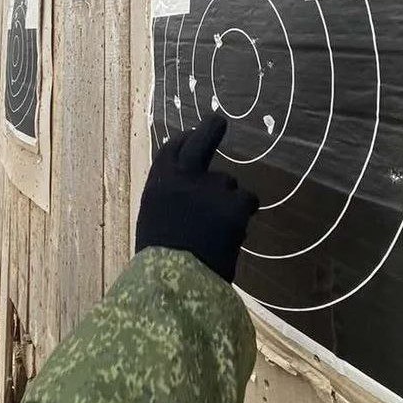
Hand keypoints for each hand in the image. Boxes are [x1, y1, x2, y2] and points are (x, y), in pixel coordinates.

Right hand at [135, 114, 258, 281]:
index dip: (184, 140)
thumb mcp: (155, 218)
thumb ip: (171, 198)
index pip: (173, 148)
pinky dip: (243, 213)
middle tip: (217, 120)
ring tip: (217, 229)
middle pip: (201, 140)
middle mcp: (184, 178)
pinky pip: (247, 201)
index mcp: (159, 182)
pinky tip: (233, 233)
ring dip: (227, 199)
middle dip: (210, 129)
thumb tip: (186, 192)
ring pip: (228, 183)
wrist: (175, 282)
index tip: (192, 136)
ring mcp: (211, 189)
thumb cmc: (160, 259)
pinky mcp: (234, 205)